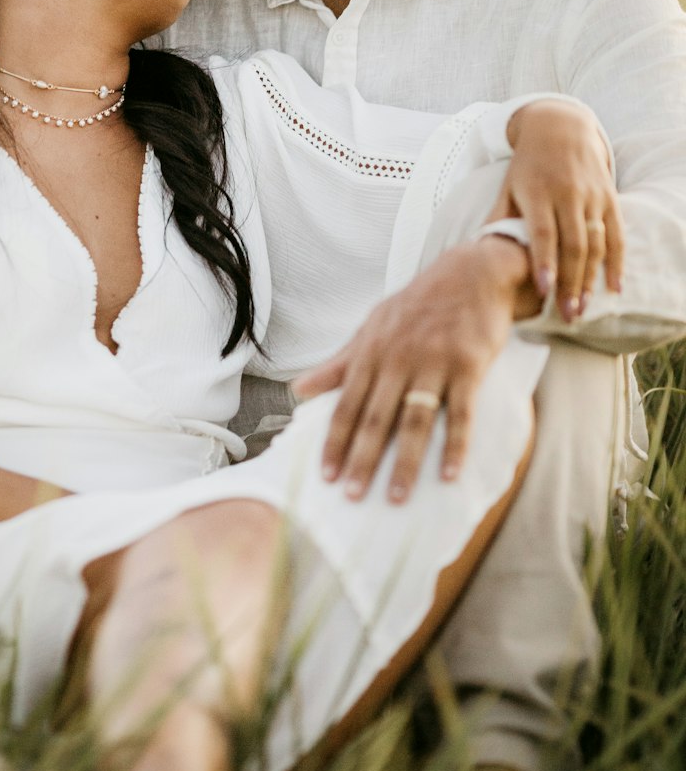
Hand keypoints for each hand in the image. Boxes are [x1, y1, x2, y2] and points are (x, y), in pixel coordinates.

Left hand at [294, 239, 531, 503]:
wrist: (471, 273)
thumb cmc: (419, 304)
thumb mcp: (373, 326)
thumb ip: (339, 363)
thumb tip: (299, 390)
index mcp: (371, 352)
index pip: (347, 404)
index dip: (335, 441)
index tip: (325, 476)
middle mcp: (398, 359)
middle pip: (376, 418)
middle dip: (362, 459)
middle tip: (352, 496)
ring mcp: (434, 362)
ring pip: (415, 420)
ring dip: (405, 462)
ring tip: (395, 497)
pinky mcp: (468, 366)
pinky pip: (461, 413)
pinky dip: (455, 445)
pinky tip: (449, 475)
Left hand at [500, 100, 623, 319]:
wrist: (559, 127)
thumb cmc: (527, 165)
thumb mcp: (508, 187)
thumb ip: (499, 218)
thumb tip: (480, 251)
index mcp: (537, 192)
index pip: (542, 232)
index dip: (544, 261)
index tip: (545, 290)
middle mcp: (567, 194)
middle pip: (571, 245)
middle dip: (570, 282)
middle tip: (567, 315)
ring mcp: (591, 195)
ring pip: (595, 243)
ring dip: (591, 278)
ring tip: (583, 308)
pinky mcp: (609, 197)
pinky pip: (616, 234)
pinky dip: (617, 261)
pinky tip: (613, 286)